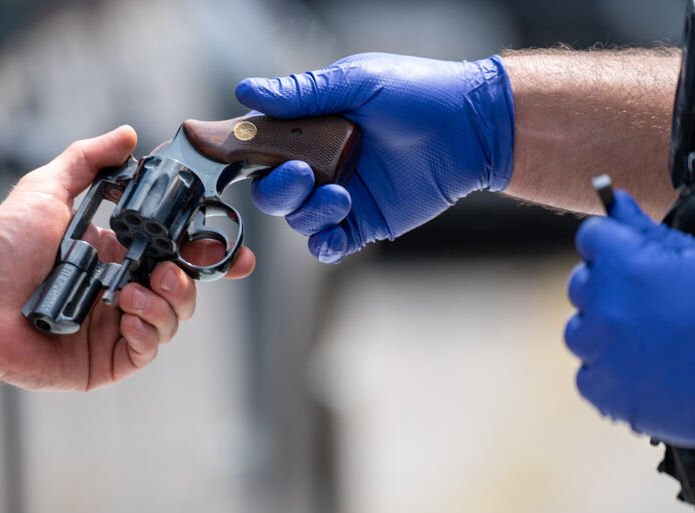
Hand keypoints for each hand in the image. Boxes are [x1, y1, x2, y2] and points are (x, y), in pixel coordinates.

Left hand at [0, 126, 254, 390]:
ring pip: (169, 321)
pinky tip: (129, 315)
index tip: (234, 253)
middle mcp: (120, 291)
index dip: (208, 255)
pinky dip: (148, 332)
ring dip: (167, 305)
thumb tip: (128, 135)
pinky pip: (144, 352)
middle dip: (188, 281)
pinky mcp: (101, 361)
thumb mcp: (47, 189)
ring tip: (136, 290)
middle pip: (181, 290)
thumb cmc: (2, 247)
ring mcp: (112, 328)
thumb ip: (88, 161)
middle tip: (167, 271)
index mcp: (116, 254)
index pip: (175, 255)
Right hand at [236, 52, 514, 261]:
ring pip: (297, 219)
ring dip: (309, 211)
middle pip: (269, 191)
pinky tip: (337, 228)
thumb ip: (301, 93)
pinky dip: (324, 242)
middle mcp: (317, 163)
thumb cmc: (417, 93)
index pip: (259, 144)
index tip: (228, 154)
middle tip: (303, 174)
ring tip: (343, 194)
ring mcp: (339, 195)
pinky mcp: (363, 222)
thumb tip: (246, 92)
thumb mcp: (356, 82)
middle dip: (277, 189)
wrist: (472, 125)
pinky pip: (328, 244)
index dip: (240, 152)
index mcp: (308, 127)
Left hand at [565, 190, 694, 446]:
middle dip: (610, 287)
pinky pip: (589, 374)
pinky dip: (611, 373)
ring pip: (580, 331)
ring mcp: (599, 351)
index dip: (615, 245)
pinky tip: (649, 372)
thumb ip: (648, 232)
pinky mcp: (602, 391)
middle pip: (584, 284)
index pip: (593, 237)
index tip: (631, 255)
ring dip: (605, 331)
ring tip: (655, 341)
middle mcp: (603, 305)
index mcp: (624, 265)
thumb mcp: (694, 257)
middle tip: (652, 302)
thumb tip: (616, 203)